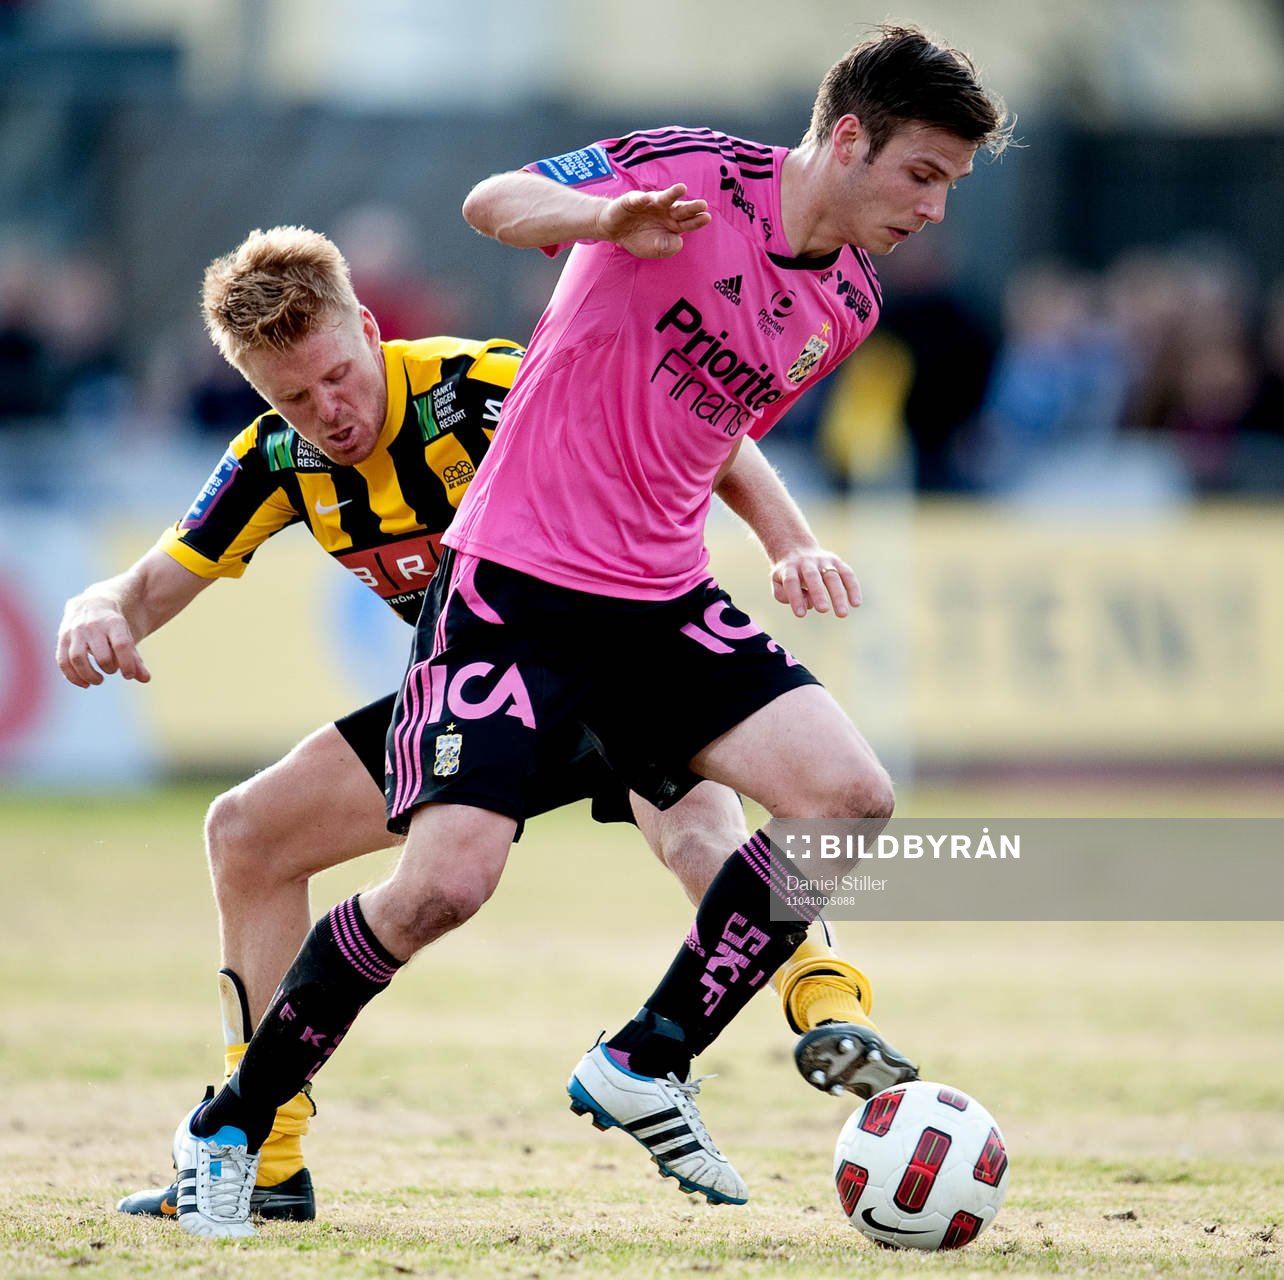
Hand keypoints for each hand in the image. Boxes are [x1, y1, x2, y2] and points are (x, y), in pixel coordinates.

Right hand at [56, 595, 150, 687]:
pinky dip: (73, 677)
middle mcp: (93, 626)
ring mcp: (75, 632)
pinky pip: (63, 661)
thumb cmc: (113, 629)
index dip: (127, 664)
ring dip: (89, 675)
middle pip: (101, 654)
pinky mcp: (62, 639)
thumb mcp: (126, 638)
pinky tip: (85, 683)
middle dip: (109, 668)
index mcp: (114, 623)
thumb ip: (135, 659)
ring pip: (78, 658)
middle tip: (112, 670)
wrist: (90, 606)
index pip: (122, 645)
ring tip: (98, 680)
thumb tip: (145, 680)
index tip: (129, 675)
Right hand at [596, 183, 710, 258]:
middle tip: (703, 204)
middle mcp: (665, 211)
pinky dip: (643, 200)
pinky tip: (647, 200)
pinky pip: (639, 199)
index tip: (706, 217)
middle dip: (691, 207)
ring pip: (663, 198)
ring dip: (672, 194)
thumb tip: (679, 240)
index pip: (687, 222)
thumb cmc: (639, 239)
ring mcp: (651, 204)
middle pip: (680, 209)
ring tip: (682, 188)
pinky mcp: (634, 200)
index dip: (696, 220)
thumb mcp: (654, 249)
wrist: (615, 230)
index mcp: (672, 224)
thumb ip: (668, 248)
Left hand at [770, 551, 861, 618]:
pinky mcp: (836, 562)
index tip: (801, 615)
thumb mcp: (777, 582)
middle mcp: (806, 562)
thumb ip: (784, 595)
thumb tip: (806, 603)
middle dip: (818, 594)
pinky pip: (847, 574)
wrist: (796, 549)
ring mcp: (823, 561)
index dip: (795, 597)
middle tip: (823, 610)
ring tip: (843, 614)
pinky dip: (853, 588)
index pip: (791, 582)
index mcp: (789, 567)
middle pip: (813, 577)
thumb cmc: (787, 574)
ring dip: (838, 595)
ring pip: (832, 576)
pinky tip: (856, 603)